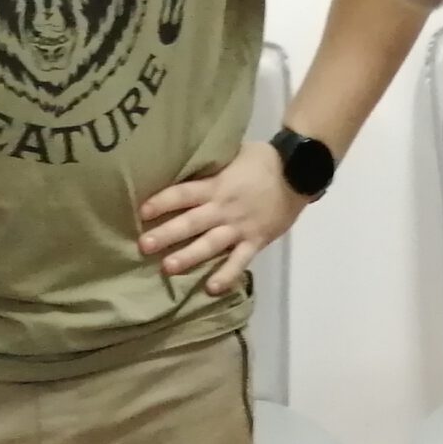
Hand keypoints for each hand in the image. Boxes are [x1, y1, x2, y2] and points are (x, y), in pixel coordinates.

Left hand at [138, 141, 307, 294]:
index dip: (162, 202)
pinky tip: (211, 288)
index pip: (184, 193)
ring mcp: (240, 227)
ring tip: (168, 268)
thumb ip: (212, 165)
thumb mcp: (234, 154)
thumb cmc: (263, 160)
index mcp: (217, 184)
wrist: (300, 172)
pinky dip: (226, 275)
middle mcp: (224, 208)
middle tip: (144, 246)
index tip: (142, 212)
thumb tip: (186, 162)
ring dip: (189, 257)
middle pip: (191, 222)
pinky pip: (239, 261)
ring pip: (210, 244)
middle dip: (166, 234)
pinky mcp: (256, 241)